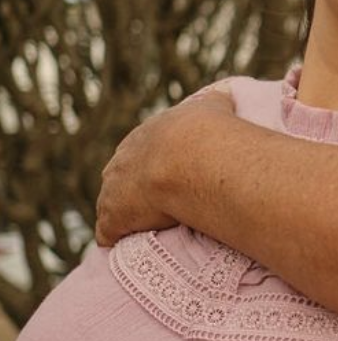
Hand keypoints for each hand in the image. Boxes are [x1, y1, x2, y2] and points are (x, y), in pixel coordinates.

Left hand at [95, 86, 236, 244]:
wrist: (190, 157)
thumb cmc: (207, 133)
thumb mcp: (215, 107)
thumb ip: (217, 102)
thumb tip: (227, 96)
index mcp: (145, 137)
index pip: (144, 152)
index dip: (158, 165)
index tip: (174, 176)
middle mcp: (122, 160)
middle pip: (122, 177)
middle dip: (138, 190)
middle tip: (165, 204)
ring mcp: (113, 190)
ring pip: (112, 205)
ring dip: (128, 216)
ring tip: (152, 228)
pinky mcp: (112, 219)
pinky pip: (108, 234)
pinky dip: (118, 239)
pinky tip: (135, 244)